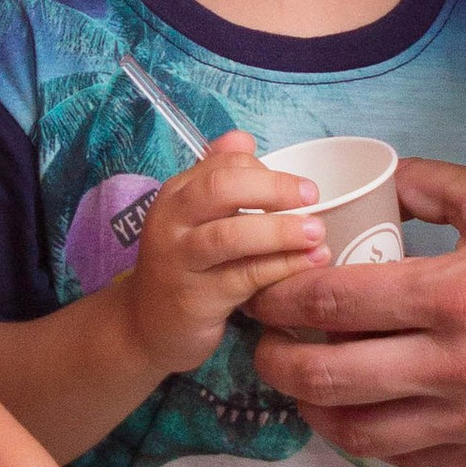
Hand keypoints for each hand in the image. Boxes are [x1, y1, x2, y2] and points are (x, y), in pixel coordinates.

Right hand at [119, 133, 325, 381]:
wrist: (148, 328)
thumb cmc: (185, 267)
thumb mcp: (196, 219)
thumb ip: (219, 178)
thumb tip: (243, 138)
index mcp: (176, 196)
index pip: (221, 166)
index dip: (264, 170)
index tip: (298, 188)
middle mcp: (172, 222)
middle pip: (220, 189)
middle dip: (273, 188)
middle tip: (312, 196)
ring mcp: (180, 261)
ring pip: (231, 234)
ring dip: (280, 230)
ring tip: (317, 232)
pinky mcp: (196, 298)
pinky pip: (244, 276)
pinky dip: (282, 266)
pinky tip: (310, 262)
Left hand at [248, 160, 465, 466]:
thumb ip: (427, 185)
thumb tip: (374, 181)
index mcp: (451, 293)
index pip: (332, 301)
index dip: (281, 296)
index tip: (264, 290)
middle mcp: (453, 365)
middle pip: (329, 377)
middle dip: (277, 361)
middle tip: (265, 343)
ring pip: (360, 432)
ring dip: (316, 409)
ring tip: (304, 386)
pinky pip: (412, 458)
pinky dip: (374, 438)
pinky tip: (363, 414)